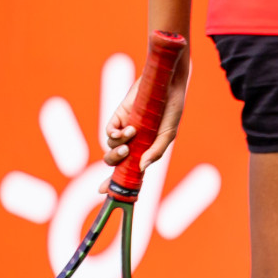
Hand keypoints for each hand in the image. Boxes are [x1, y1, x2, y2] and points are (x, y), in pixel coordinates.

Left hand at [101, 49, 189, 184]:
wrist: (168, 84)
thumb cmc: (172, 109)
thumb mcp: (168, 133)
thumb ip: (156, 151)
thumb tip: (142, 167)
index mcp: (144, 149)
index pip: (127, 170)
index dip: (115, 182)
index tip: (105, 192)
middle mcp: (132, 142)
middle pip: (114, 162)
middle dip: (114, 165)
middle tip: (124, 156)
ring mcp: (124, 129)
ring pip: (110, 147)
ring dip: (118, 147)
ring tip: (132, 135)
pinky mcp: (118, 117)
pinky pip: (109, 131)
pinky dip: (114, 134)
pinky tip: (124, 131)